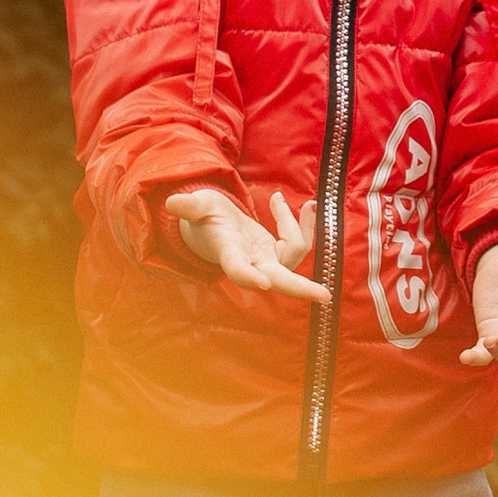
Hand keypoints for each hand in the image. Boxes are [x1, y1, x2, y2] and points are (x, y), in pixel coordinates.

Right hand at [169, 186, 329, 303]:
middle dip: (300, 288)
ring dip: (300, 226)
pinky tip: (306, 205)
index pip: (238, 270)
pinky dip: (306, 223)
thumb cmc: (203, 217)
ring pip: (296, 252)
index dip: (249, 277)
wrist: (213, 226)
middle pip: (279, 279)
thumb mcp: (196, 207)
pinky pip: (301, 243)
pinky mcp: (279, 252)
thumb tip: (173, 202)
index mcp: (229, 254)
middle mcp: (252, 263)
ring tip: (289, 201)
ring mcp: (268, 260)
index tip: (263, 284)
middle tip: (324, 295)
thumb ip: (189, 206)